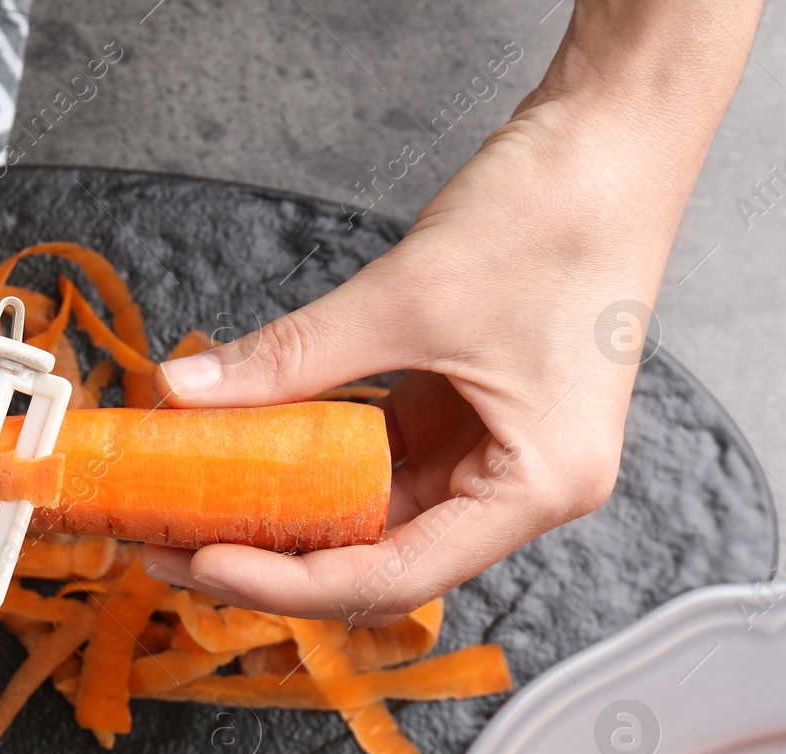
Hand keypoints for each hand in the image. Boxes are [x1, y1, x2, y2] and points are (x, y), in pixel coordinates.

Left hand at [140, 0, 760, 624]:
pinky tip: (246, 460)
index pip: (398, 574)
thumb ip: (292, 359)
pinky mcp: (464, 419)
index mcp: (538, 486)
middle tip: (175, 548)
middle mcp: (520, 490)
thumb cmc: (553, 214)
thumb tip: (186, 392)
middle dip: (275, 561)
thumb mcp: (405, 296)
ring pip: (373, 518)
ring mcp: (492, 456)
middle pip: (381, 560)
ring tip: (197, 513)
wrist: (611, 140)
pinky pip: (375, 464)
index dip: (292, 582)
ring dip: (288, 517)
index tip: (205, 562)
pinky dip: (312, 465)